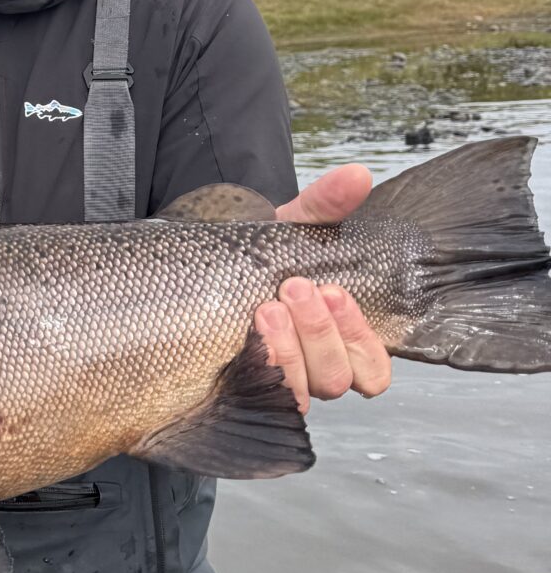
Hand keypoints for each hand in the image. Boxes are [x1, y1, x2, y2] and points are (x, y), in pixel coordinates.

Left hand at [261, 164, 391, 409]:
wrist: (201, 268)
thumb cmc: (257, 256)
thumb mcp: (291, 227)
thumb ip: (325, 205)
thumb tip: (358, 175)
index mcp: (336, 340)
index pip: (372, 371)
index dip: (359, 339)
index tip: (334, 292)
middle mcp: (312, 369)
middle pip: (336, 378)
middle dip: (318, 332)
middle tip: (294, 288)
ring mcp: (278, 383)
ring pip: (303, 391)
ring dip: (289, 350)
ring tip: (267, 308)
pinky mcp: (241, 389)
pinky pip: (262, 397)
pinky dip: (261, 369)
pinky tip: (246, 339)